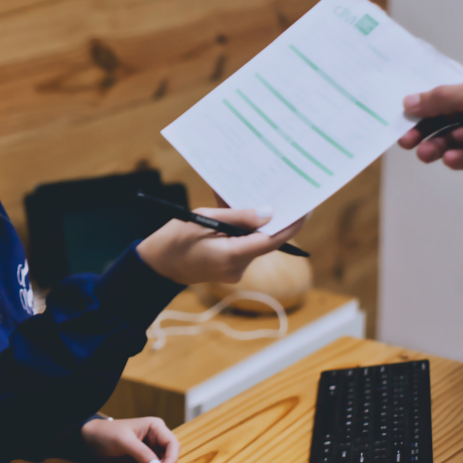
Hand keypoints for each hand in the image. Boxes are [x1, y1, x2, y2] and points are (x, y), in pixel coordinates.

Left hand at [80, 417, 178, 462]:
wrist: (91, 440)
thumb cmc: (106, 434)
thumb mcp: (124, 442)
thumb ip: (142, 454)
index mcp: (155, 427)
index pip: (173, 445)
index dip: (170, 460)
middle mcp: (156, 438)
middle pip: (167, 460)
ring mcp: (150, 450)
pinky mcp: (143, 460)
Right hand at [136, 207, 304, 284]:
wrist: (156, 266)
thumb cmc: (174, 240)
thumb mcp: (203, 219)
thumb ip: (237, 216)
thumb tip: (269, 213)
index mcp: (232, 256)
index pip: (272, 240)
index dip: (292, 224)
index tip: (306, 208)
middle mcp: (238, 267)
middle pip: (265, 240)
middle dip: (271, 218)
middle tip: (281, 192)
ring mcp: (235, 270)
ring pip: (254, 241)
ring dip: (252, 222)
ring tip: (248, 198)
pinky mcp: (230, 267)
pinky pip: (243, 245)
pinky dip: (241, 229)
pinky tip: (232, 212)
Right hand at [398, 59, 462, 173]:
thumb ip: (445, 98)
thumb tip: (413, 100)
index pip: (439, 88)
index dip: (418, 101)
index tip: (399, 113)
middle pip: (441, 116)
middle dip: (423, 128)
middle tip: (408, 139)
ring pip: (451, 138)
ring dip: (438, 145)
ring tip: (429, 152)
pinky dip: (457, 159)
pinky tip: (454, 158)